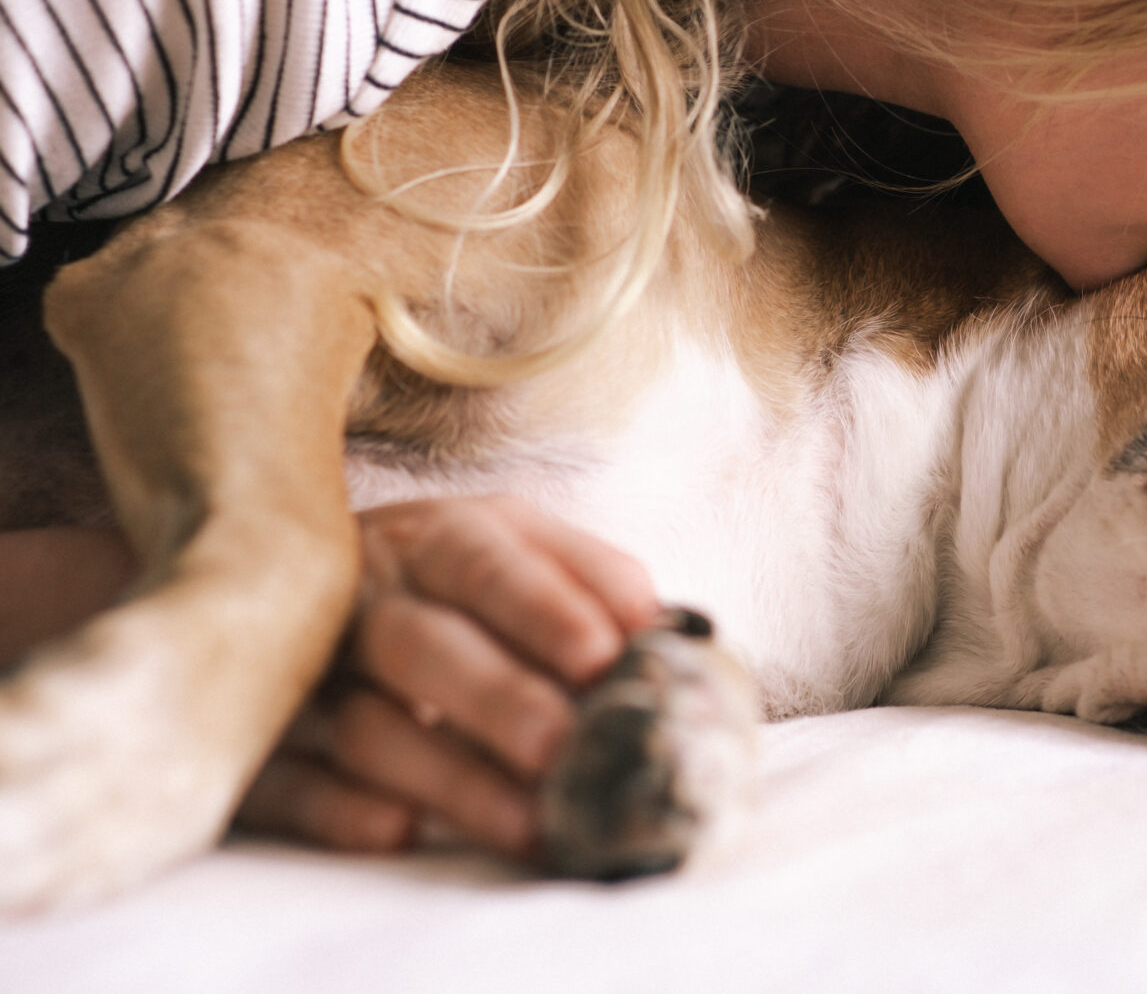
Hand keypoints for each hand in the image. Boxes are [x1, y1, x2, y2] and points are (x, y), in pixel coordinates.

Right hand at [235, 496, 658, 856]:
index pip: (488, 564)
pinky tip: (400, 831)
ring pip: (366, 726)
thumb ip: (592, 580)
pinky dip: (339, 810)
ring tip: (528, 823)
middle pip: (422, 646)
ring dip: (448, 776)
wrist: (302, 580)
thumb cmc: (451, 582)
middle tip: (563, 748)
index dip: (544, 609)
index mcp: (436, 539)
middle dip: (497, 699)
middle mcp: (361, 597)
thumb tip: (663, 629)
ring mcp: (300, 671)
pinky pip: (287, 783)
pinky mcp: (259, 745)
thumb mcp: (520, 549)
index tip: (605, 657)